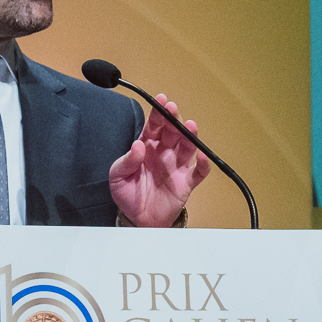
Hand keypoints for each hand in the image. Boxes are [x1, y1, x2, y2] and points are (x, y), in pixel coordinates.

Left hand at [108, 92, 211, 226]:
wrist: (137, 220)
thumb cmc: (128, 194)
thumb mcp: (118, 176)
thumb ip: (127, 161)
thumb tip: (138, 145)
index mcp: (147, 147)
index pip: (154, 126)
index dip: (158, 113)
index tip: (161, 101)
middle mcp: (164, 153)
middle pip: (172, 132)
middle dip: (173, 119)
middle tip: (173, 110)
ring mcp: (176, 167)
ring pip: (187, 147)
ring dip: (190, 136)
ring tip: (190, 126)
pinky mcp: (186, 183)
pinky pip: (198, 172)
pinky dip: (203, 164)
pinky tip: (203, 156)